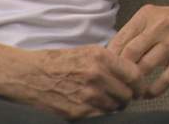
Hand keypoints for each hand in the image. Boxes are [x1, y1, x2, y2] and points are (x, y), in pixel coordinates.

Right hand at [0, 45, 140, 118]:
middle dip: (127, 97)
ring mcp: (88, 96)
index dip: (139, 84)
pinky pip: (100, 116)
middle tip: (122, 96)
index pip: (134, 75)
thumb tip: (131, 73)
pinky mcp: (78, 112)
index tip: (138, 88)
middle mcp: (97, 76)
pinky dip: (100, 113)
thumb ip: (110, 62)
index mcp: (101, 57)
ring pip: (115, 107)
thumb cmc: (58, 62)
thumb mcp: (87, 52)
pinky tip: (93, 106)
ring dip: (114, 106)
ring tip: (105, 101)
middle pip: (127, 94)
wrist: (29, 75)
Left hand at [108, 0, 168, 97]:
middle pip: (129, 54)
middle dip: (120, 72)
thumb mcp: (155, 16)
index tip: (106, 70)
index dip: (110, 58)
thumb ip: (137, 33)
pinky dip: (153, 90)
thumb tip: (115, 54)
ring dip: (135, 83)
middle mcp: (158, 27)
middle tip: (117, 83)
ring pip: (144, 68)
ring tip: (131, 90)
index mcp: (146, 16)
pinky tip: (148, 94)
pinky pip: (165, 80)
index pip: (120, 39)